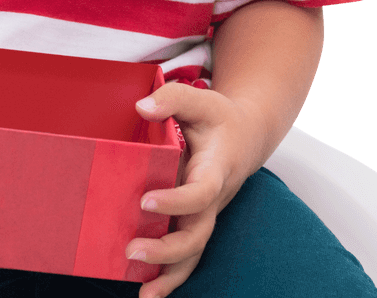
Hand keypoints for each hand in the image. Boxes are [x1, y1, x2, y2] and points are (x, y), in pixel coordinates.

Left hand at [127, 82, 260, 297]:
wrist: (245, 135)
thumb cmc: (219, 117)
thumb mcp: (200, 99)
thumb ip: (173, 98)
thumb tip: (141, 107)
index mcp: (215, 169)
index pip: (201, 193)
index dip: (176, 202)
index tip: (145, 201)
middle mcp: (213, 198)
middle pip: (197, 234)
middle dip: (166, 249)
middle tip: (130, 249)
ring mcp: (205, 213)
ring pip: (193, 253)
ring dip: (168, 273)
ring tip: (141, 290)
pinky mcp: (195, 220)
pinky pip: (187, 254)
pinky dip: (171, 276)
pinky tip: (147, 292)